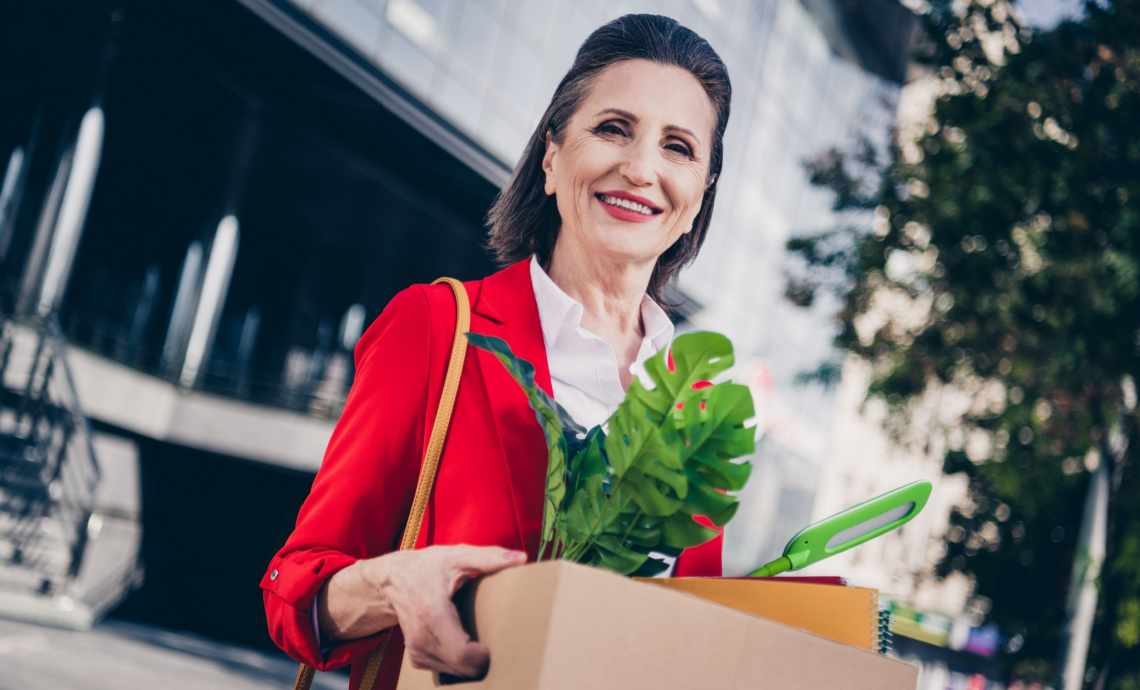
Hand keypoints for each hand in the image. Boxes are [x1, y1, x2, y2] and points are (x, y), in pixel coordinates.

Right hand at [318, 545, 526, 677]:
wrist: (392, 580)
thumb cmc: (426, 567)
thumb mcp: (456, 556)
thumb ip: (489, 557)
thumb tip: (521, 558)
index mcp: (433, 614)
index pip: (462, 655)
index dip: (484, 657)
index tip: (496, 643)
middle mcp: (421, 638)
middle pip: (462, 668)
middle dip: (483, 661)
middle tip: (498, 641)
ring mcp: (417, 650)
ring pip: (454, 672)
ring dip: (471, 663)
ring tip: (481, 641)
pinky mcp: (417, 657)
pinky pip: (445, 670)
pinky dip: (458, 662)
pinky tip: (464, 643)